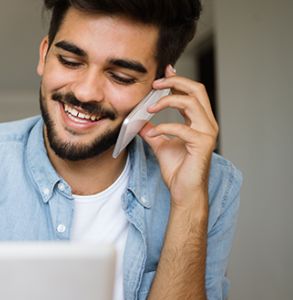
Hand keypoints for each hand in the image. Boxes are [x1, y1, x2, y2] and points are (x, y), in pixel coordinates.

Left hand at [138, 65, 217, 206]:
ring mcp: (207, 133)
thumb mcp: (160, 144)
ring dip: (168, 101)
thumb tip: (138, 120)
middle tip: (155, 84)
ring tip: (150, 108)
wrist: (183, 192)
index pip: (192, 92)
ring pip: (192, 103)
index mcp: (200, 121)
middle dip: (176, 81)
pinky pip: (183, 128)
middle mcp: (207, 123)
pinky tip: (152, 133)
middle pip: (197, 90)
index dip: (178, 78)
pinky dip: (164, 127)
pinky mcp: (202, 145)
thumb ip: (152, 130)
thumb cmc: (178, 170)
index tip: (163, 71)